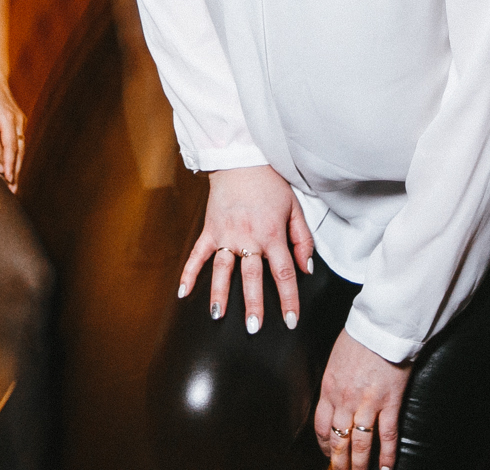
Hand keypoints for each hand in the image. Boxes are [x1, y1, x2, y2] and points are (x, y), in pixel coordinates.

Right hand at [178, 165, 313, 333]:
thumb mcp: (295, 209)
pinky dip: (189, 273)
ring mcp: (226, 234)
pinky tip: (183, 293)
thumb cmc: (271, 185)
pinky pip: (198, 254)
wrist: (242, 161)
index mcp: (272, 234)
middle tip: (253, 327)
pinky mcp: (210, 229)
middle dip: (253, 304)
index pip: (284, 272)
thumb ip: (302, 240)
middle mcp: (248, 237)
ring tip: (218, 316)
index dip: (289, 298)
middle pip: (252, 276)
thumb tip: (306, 269)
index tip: (290, 320)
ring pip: (223, 269)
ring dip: (220, 294)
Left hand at [315, 329, 408, 469]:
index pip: (321, 426)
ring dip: (360, 465)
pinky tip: (386, 468)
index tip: (327, 453)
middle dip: (339, 462)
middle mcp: (344, 401)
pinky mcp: (389, 403)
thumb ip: (334, 380)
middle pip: (338, 440)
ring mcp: (367, 404)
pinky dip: (387, 455)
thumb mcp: (336, 358)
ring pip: (361, 444)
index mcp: (329, 388)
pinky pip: (387, 436)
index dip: (323, 444)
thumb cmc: (359, 336)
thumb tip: (335, 394)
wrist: (381, 326)